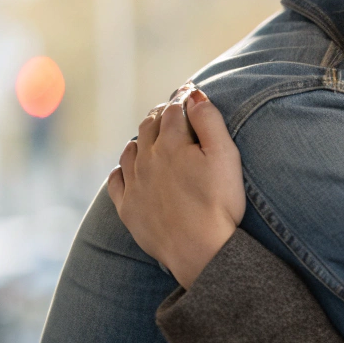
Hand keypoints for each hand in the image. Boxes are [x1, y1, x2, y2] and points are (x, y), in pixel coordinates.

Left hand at [107, 88, 245, 288]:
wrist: (201, 250)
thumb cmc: (220, 203)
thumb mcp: (226, 156)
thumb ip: (210, 121)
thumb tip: (195, 95)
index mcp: (172, 144)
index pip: (174, 111)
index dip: (183, 98)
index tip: (191, 92)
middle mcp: (147, 160)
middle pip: (149, 126)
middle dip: (162, 113)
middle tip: (173, 109)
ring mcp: (134, 184)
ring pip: (131, 149)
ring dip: (142, 137)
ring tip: (153, 136)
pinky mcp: (128, 208)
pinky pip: (117, 179)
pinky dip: (123, 167)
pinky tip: (130, 167)